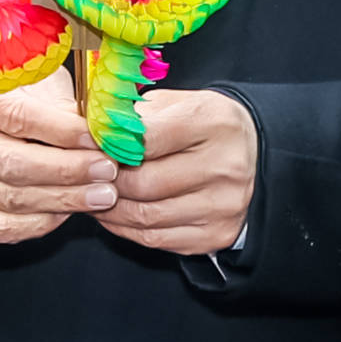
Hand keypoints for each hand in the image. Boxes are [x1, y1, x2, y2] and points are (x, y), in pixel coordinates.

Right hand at [0, 71, 117, 245]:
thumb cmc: (17, 96)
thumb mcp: (38, 83)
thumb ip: (62, 104)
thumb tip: (102, 130)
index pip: (17, 117)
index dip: (63, 132)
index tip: (99, 140)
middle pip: (14, 164)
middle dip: (69, 171)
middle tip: (107, 172)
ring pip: (12, 199)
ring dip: (64, 200)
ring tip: (101, 195)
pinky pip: (2, 227)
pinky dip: (39, 224)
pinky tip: (66, 212)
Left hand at [107, 86, 257, 256]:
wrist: (250, 153)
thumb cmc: (202, 126)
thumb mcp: (176, 103)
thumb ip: (137, 115)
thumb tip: (94, 133)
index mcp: (213, 123)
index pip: (147, 139)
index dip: (110, 146)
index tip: (92, 148)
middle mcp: (225, 166)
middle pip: (144, 183)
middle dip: (108, 181)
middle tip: (89, 176)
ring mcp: (223, 205)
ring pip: (146, 216)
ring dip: (111, 208)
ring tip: (96, 194)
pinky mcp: (216, 233)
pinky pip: (156, 238)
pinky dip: (126, 228)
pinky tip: (114, 214)